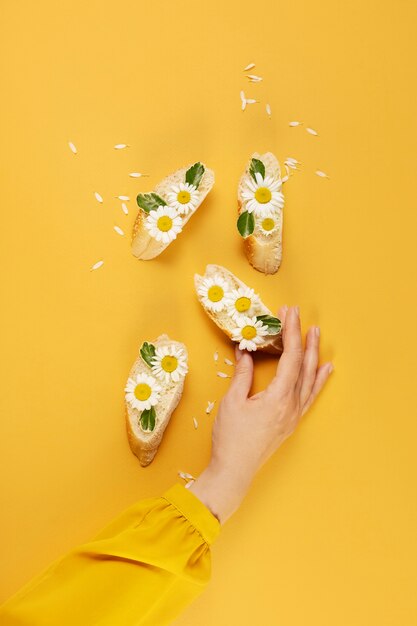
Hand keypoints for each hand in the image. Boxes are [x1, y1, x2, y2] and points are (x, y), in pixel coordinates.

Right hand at [188, 306, 332, 523]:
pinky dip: (318, 380)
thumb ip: (243, 374)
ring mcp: (294, 414)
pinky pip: (310, 395)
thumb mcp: (232, 401)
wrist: (235, 470)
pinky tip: (324, 370)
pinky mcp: (292, 421)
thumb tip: (245, 350)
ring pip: (310, 378)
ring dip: (313, 354)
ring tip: (316, 334)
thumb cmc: (231, 438)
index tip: (289, 313)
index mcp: (279, 397)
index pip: (290, 357)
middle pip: (303, 364)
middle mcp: (292, 405)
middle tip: (300, 316)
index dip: (291, 332)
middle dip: (302, 338)